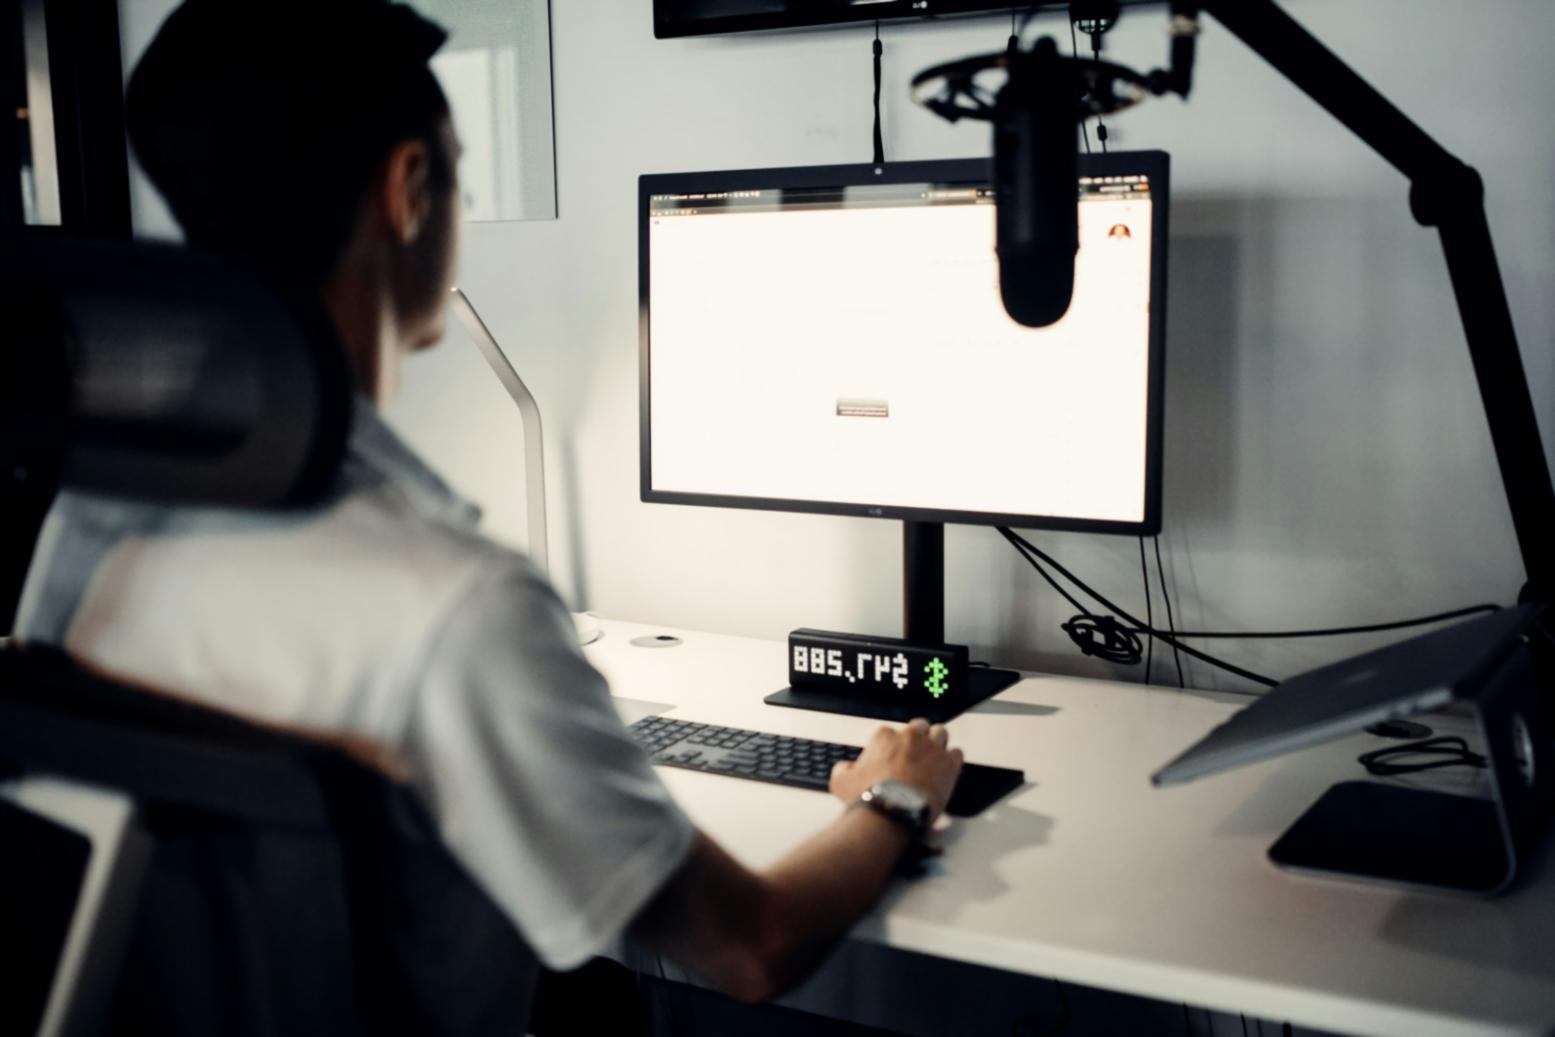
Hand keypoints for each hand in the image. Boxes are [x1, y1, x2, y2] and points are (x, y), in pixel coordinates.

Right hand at [829, 718, 963, 820]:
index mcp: (885, 736)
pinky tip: (946, 769)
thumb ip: (843, 769)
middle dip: (918, 737)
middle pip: (919, 727)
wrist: (891, 812)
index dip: (892, 747)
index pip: (891, 733)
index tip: (891, 760)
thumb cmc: (867, 796)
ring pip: (940, 733)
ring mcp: (932, 748)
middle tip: (914, 754)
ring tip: (933, 757)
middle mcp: (910, 736)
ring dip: (937, 742)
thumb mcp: (840, 782)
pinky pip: (956, 753)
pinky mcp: (948, 764)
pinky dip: (952, 759)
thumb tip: (846, 767)